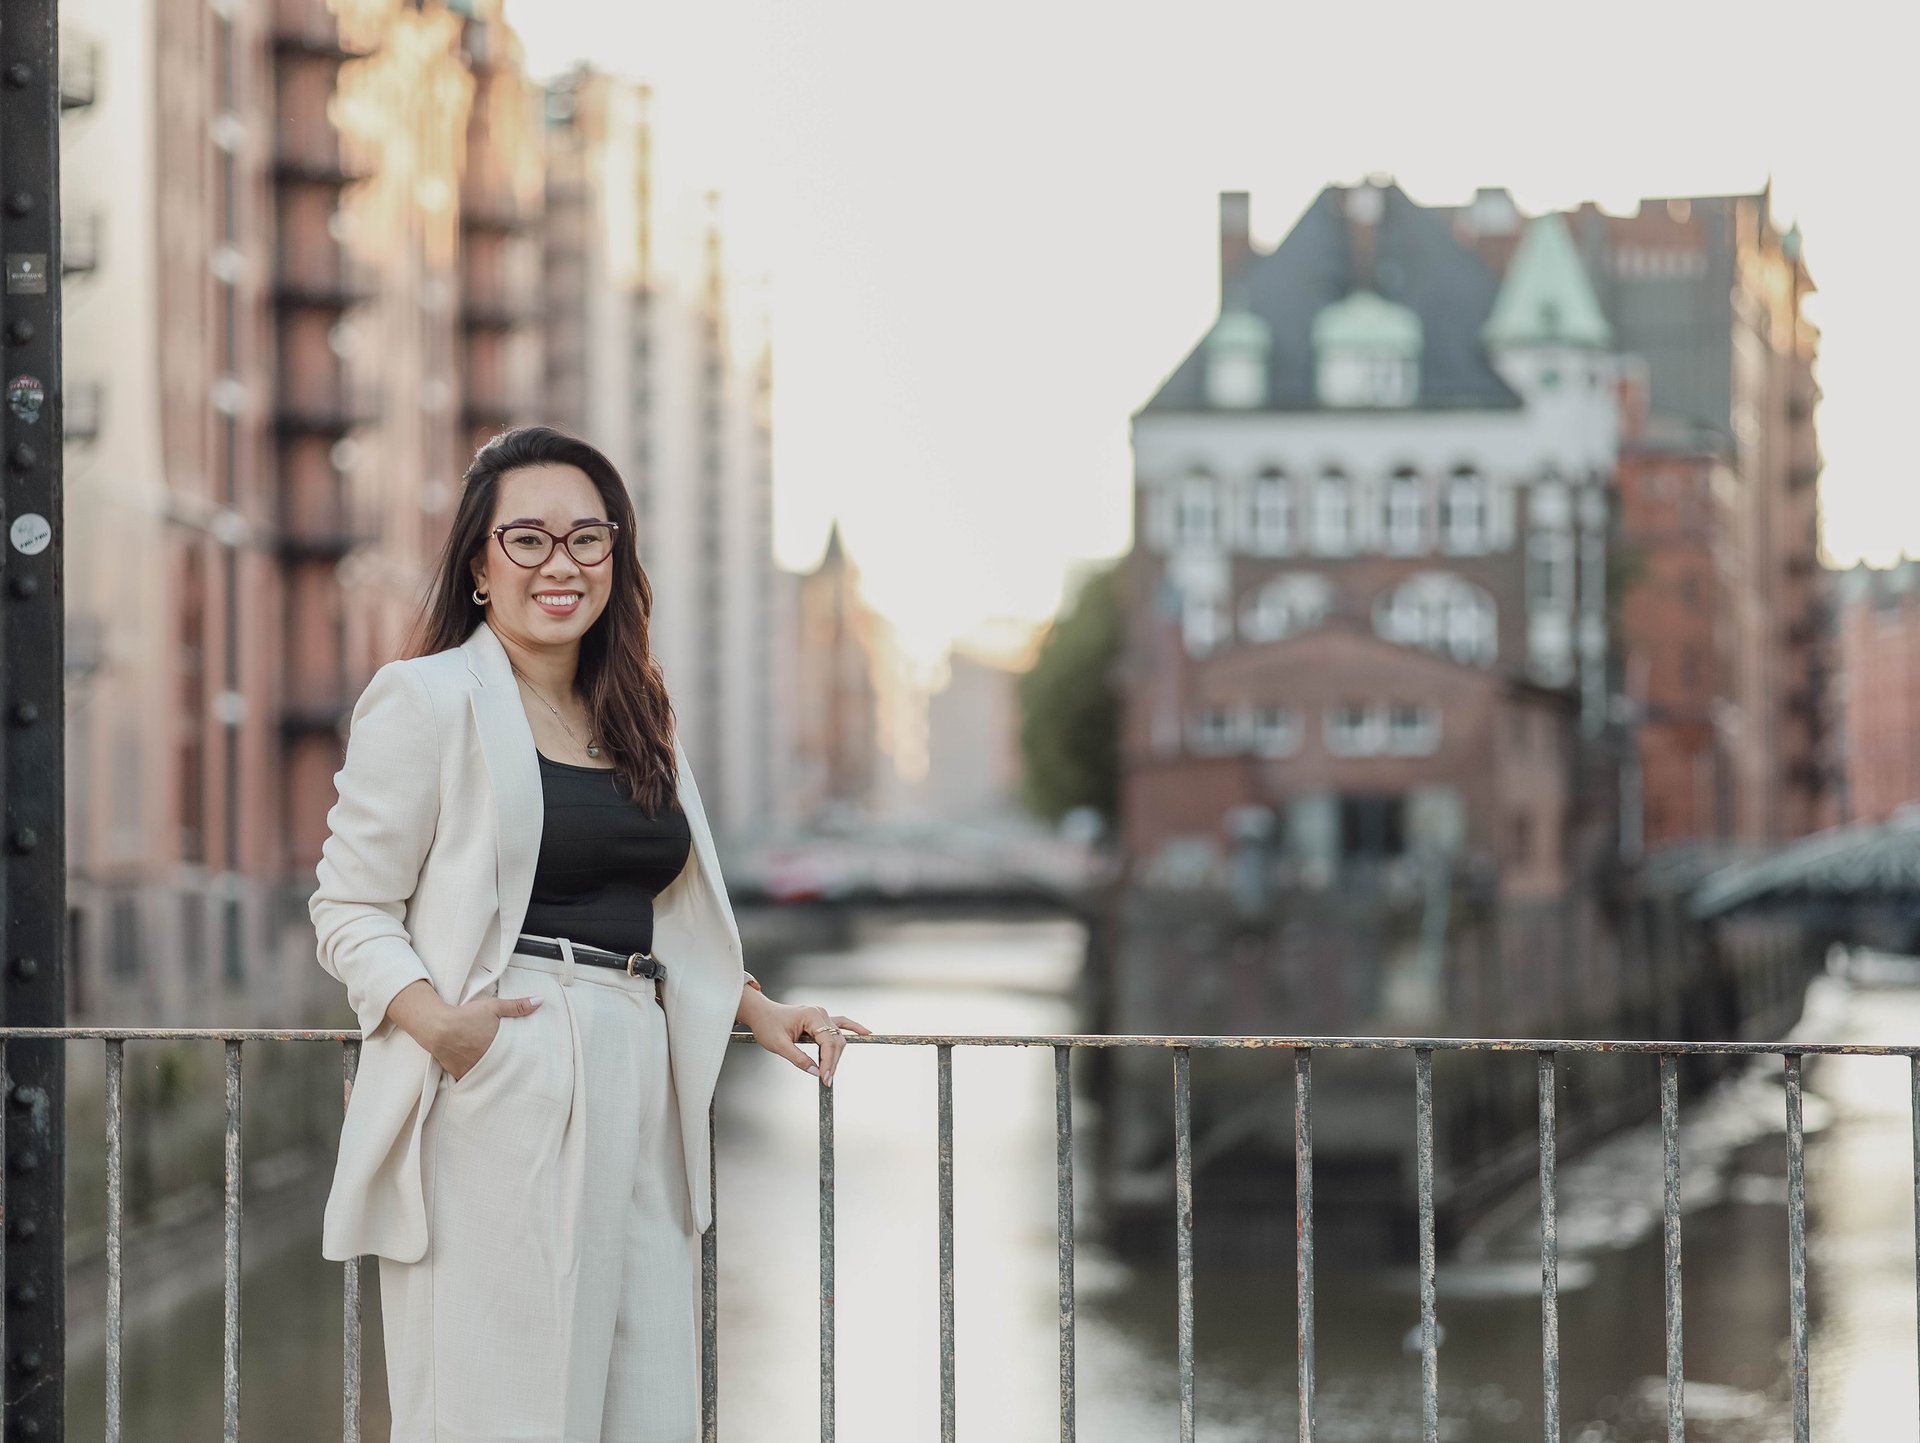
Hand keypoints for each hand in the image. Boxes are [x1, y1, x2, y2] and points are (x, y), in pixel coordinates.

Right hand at [433, 993, 542, 1080]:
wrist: (437, 1027)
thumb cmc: (465, 1016)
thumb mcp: (494, 1007)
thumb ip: (518, 1006)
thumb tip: (540, 1001)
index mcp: (500, 1047)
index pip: (518, 1057)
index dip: (525, 1059)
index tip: (532, 1062)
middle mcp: (489, 1061)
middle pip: (505, 1068)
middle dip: (512, 1069)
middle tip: (521, 1073)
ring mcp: (475, 1070)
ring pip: (491, 1077)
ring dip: (496, 1076)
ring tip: (505, 1077)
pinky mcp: (462, 1074)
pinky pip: (474, 1081)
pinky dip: (480, 1080)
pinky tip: (485, 1081)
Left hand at [745, 999, 870, 1086]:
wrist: (760, 1013)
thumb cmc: (767, 1025)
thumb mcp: (778, 1045)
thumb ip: (798, 1058)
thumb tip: (815, 1072)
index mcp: (811, 1015)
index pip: (827, 1042)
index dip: (828, 1062)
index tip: (825, 1078)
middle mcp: (820, 1013)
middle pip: (835, 1041)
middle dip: (832, 1062)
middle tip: (826, 1081)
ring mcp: (822, 1015)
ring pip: (838, 1037)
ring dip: (837, 1055)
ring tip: (831, 1072)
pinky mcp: (820, 1019)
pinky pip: (841, 1024)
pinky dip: (853, 1028)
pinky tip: (866, 1033)